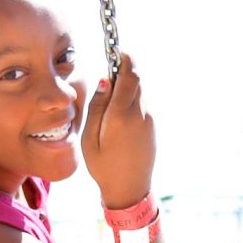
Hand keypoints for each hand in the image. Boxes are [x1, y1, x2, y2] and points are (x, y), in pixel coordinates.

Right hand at [82, 53, 154, 209]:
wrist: (130, 190)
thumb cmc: (104, 167)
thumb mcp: (90, 138)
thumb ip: (97, 106)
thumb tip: (106, 81)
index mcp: (122, 115)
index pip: (130, 75)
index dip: (124, 59)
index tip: (115, 52)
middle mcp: (140, 115)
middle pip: (137, 80)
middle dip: (125, 72)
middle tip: (108, 78)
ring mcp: (149, 122)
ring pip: (140, 93)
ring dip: (127, 89)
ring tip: (108, 105)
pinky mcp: (152, 128)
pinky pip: (142, 107)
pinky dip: (131, 103)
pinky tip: (117, 120)